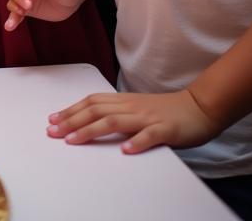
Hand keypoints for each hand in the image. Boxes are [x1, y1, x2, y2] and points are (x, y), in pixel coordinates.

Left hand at [47, 89, 218, 152]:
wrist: (198, 107)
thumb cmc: (166, 111)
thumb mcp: (137, 108)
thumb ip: (117, 113)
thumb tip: (91, 121)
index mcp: (124, 101)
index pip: (91, 103)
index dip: (70, 110)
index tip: (52, 120)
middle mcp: (131, 106)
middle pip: (96, 111)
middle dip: (72, 121)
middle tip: (53, 132)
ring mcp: (147, 117)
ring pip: (115, 121)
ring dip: (92, 130)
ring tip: (74, 140)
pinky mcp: (165, 129)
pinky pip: (149, 136)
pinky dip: (136, 142)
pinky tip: (125, 151)